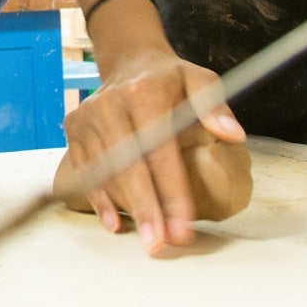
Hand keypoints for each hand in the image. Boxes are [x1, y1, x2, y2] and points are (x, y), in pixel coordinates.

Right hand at [60, 50, 243, 254]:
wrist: (129, 62)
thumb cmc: (169, 79)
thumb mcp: (199, 80)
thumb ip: (214, 105)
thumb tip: (232, 134)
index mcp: (143, 92)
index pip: (158, 150)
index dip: (171, 192)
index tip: (184, 227)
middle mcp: (109, 103)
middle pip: (127, 165)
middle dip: (145, 208)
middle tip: (160, 245)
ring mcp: (87, 116)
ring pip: (104, 171)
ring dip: (125, 208)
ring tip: (146, 239)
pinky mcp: (74, 127)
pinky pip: (85, 169)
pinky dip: (99, 198)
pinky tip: (114, 221)